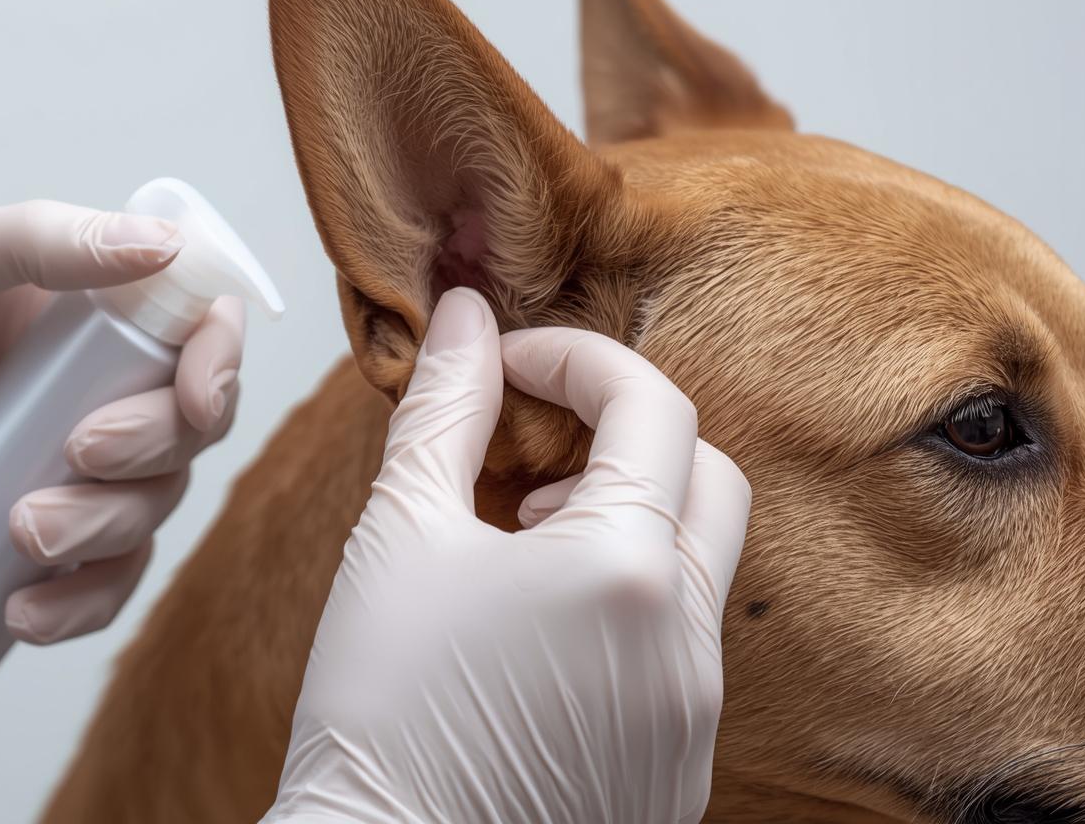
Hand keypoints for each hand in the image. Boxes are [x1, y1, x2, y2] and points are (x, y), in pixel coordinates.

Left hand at [0, 201, 242, 642]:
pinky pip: (101, 583)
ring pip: (151, 509)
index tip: (191, 390)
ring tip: (19, 537)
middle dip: (151, 449)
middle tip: (71, 456)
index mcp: (68, 307)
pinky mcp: (24, 548)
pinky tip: (26, 615)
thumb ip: (37, 240)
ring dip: (109, 530)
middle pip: (187, 425)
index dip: (217, 358)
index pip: (189, 324)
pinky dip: (86, 604)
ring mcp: (55, 471)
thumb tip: (164, 245)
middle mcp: (76, 387)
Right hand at [265, 288, 749, 823]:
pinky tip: (540, 629)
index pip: (650, 403)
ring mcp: (693, 710)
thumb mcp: (398, 534)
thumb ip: (442, 408)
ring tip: (522, 542)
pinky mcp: (679, 763)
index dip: (574, 358)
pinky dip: (628, 601)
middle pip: (705, 473)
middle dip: (626, 434)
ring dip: (626, 520)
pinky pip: (679, 644)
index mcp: (625, 568)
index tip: (506, 364)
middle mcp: (683, 639)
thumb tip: (465, 320)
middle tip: (534, 448)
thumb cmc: (378, 714)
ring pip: (695, 563)